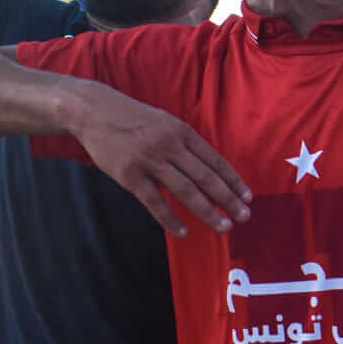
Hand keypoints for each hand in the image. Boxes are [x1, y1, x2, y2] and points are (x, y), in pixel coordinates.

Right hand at [70, 86, 250, 235]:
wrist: (95, 111)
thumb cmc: (134, 119)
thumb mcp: (166, 122)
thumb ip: (185, 144)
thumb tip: (206, 169)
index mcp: (182, 132)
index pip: (215, 160)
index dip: (233, 180)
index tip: (247, 197)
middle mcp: (170, 146)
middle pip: (206, 178)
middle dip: (228, 199)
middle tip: (244, 216)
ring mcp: (150, 161)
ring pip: (186, 191)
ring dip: (208, 212)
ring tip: (223, 226)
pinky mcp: (130, 175)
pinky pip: (155, 202)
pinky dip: (170, 219)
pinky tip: (183, 232)